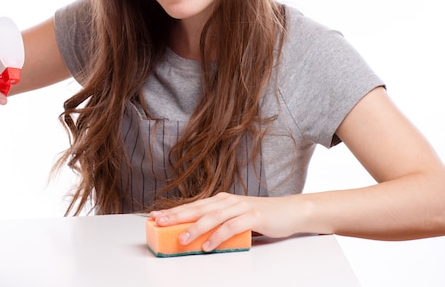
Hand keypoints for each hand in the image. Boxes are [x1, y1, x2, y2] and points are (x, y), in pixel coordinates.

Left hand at [150, 192, 302, 251]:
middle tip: (159, 222)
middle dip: (176, 216)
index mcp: (221, 200)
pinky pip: (232, 227)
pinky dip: (218, 236)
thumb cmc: (261, 216)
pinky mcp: (253, 216)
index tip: (155, 217)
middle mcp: (227, 200)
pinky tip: (208, 245)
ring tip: (182, 238)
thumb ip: (218, 223)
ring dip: (196, 228)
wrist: (289, 211)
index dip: (173, 211)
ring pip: (213, 217)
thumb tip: (194, 236)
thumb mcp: (236, 218)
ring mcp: (240, 207)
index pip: (193, 205)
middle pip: (198, 208)